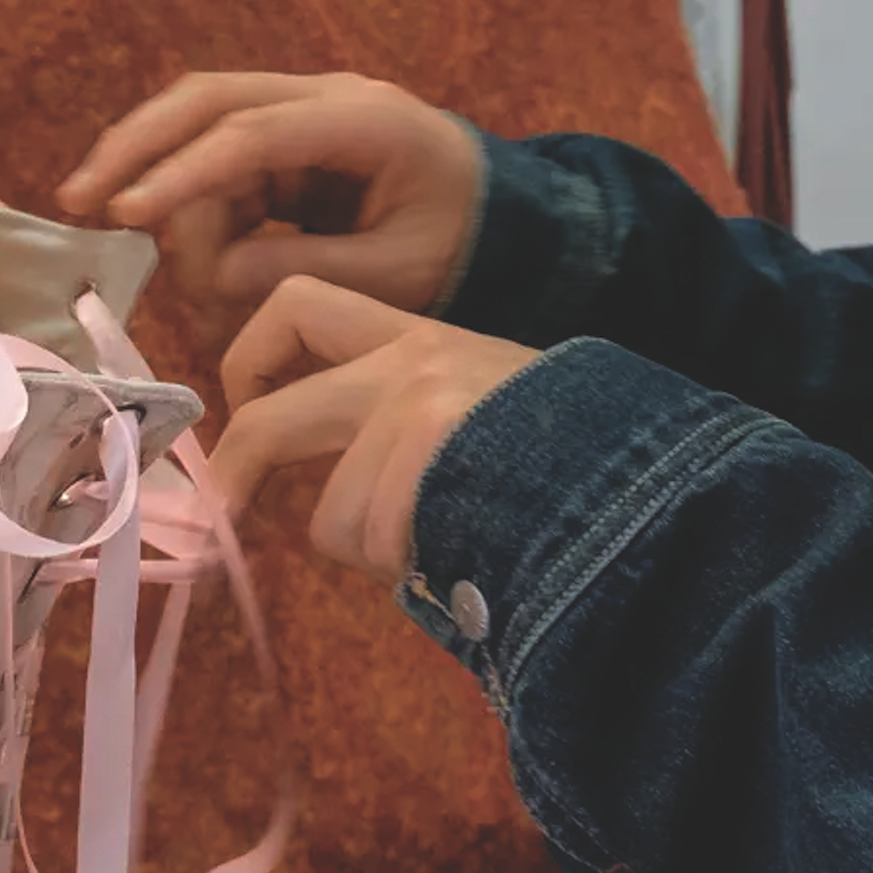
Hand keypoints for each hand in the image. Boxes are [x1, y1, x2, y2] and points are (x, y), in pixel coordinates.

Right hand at [58, 72, 483, 314]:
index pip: (251, 134)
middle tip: (79, 203)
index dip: (182, 173)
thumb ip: (306, 271)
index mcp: (364, 120)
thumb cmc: (464, 244)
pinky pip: (220, 164)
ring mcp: (303, 115)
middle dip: (137, 148)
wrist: (512, 220)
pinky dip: (193, 208)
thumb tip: (211, 275)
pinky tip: (188, 263)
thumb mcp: (400, 273)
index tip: (124, 215)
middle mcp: (324, 99)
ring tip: (164, 272)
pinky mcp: (289, 143)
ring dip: (166, 194)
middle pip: (206, 101)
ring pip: (200, 131)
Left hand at [206, 277, 539, 577]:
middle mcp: (406, 363)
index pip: (298, 307)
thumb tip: (316, 475)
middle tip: (229, 513)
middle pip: (268, 415)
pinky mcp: (421, 467)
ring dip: (376, 547)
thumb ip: (401, 414)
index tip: (243, 408)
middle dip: (238, 471)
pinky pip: (371, 544)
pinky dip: (407, 565)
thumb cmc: (571, 449)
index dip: (250, 360)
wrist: (643, 473)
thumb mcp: (482, 400)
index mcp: (417, 335)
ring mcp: (412, 415)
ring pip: (333, 514)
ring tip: (447, 538)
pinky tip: (462, 547)